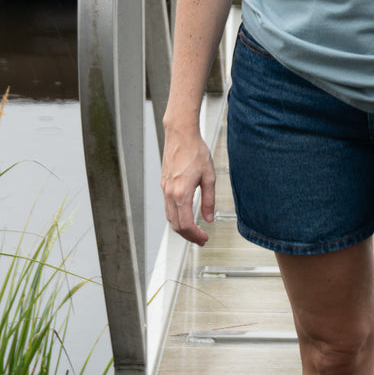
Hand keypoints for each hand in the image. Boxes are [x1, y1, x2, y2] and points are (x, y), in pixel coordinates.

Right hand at [161, 115, 216, 244]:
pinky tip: (185, 215)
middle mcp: (170, 193)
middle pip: (175, 225)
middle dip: (188, 236)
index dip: (195, 235)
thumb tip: (209, 218)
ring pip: (169, 217)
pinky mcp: (164, 184)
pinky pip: (167, 207)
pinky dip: (176, 216)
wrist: (181, 135)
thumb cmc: (195, 151)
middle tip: (201, 239)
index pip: (186, 224)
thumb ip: (209, 200)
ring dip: (181, 227)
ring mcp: (165, 189)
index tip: (204, 238)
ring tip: (194, 230)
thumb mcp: (209, 177)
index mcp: (181, 193)